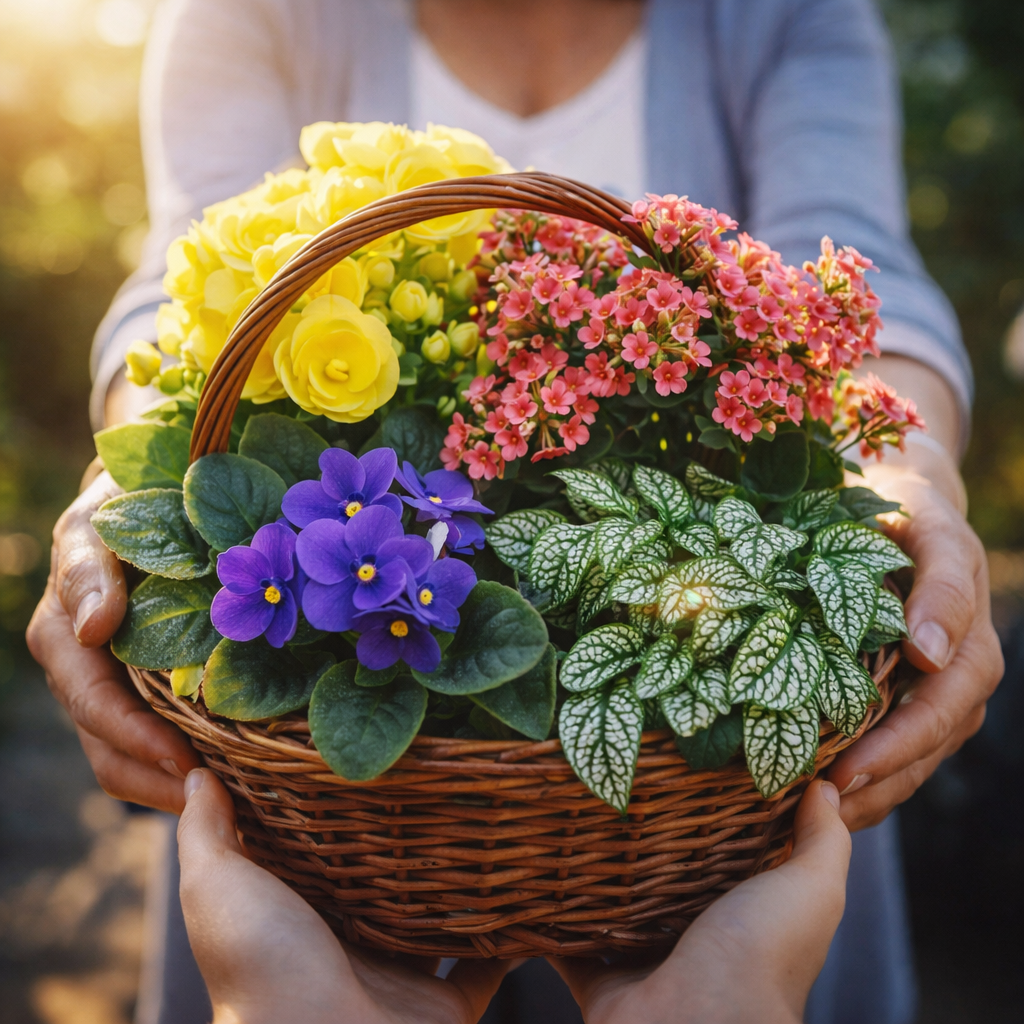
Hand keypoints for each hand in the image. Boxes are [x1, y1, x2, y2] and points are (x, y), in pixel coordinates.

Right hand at [25, 468, 200, 812]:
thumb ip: (89, 572)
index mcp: (63, 642)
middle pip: (111, 753)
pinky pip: (157, 739)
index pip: (98, 710)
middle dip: (160, 783)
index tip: (189, 764)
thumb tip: (94, 627)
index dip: (140, 742)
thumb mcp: (96, 526)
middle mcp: (80, 676)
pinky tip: (232, 772)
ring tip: (230, 803)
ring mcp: (110, 687)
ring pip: (130, 759)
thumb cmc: (116, 506)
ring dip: (172, 785)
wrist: (138, 498)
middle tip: (221, 805)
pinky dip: (186, 762)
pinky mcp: (140, 688)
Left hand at [177, 768, 512, 1023]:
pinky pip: (486, 962)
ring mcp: (399, 976)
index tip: (366, 753)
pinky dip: (509, 934)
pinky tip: (529, 887)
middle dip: (409, 838)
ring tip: (491, 819)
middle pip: (385, 881)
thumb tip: (196, 773)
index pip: (322, 849)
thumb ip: (206, 832)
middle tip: (443, 774)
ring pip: (437, 916)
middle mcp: (348, 944)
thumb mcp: (217, 888)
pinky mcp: (444, 1003)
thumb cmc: (261, 971)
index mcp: (297, 915)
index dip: (337, 806)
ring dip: (461, 880)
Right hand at [548, 781, 850, 1023]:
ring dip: (594, 872)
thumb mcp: (810, 889)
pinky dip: (548, 917)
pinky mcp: (601, 979)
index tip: (689, 758)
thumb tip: (826, 785)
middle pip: (665, 877)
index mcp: (744, 914)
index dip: (713, 812)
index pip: (726, 853)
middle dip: (645, 837)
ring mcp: (646, 960)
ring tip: (572, 814)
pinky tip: (534, 874)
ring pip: (612, 905)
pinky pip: (566, 942)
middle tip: (617, 776)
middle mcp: (695, 937)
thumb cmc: (761, 958)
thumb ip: (824, 839)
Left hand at [826, 447, 1002, 829]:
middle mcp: (961, 677)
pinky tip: (821, 800)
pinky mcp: (911, 697)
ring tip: (812, 819)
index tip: (850, 770)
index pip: (940, 709)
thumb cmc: (908, 512)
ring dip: (869, 793)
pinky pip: (896, 748)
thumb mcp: (928, 532)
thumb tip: (932, 656)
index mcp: (969, 642)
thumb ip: (940, 587)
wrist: (902, 502)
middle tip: (819, 812)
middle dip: (876, 782)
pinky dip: (865, 778)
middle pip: (926, 747)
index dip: (898, 744)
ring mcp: (939, 693)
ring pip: (914, 759)